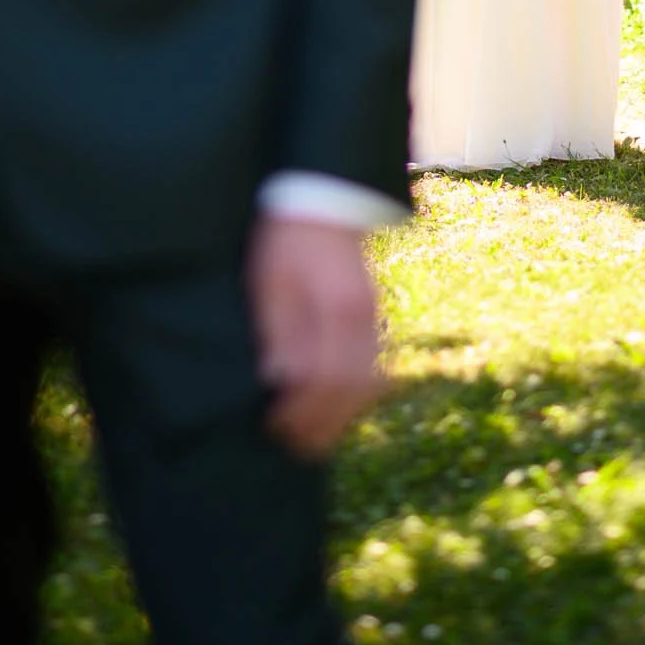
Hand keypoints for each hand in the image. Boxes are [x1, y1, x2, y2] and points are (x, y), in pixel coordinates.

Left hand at [247, 215, 383, 458]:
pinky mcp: (374, 315)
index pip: (324, 378)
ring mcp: (373, 316)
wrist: (324, 199)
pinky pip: (376, 367)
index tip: (274, 426)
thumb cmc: (286, 239)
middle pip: (351, 390)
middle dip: (324, 424)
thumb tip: (278, 379)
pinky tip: (336, 406)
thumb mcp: (269, 279)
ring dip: (343, 415)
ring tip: (314, 435)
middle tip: (294, 444)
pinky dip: (358, 395)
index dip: (301, 411)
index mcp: (336, 307)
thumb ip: (276, 328)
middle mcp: (363, 317)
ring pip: (369, 383)